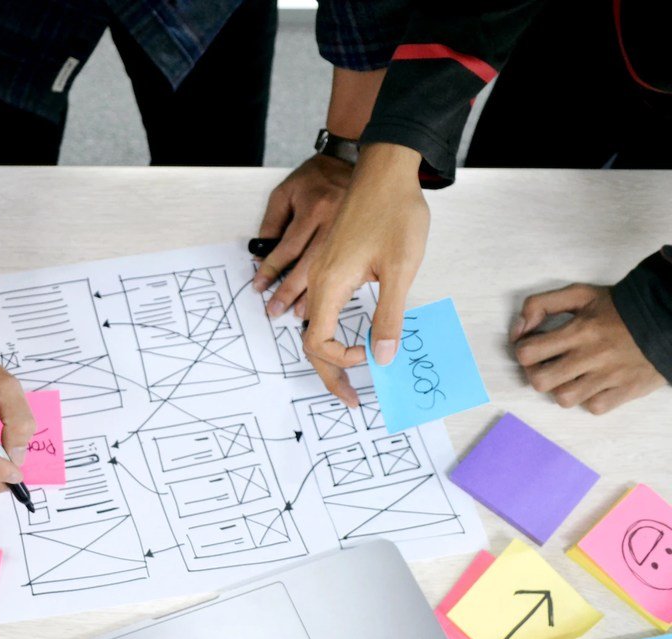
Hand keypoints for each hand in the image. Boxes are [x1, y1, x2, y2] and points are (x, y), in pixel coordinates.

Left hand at [252, 154, 353, 319]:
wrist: (355, 162)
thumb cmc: (316, 178)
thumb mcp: (285, 192)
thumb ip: (272, 223)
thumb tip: (262, 256)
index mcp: (314, 208)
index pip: (287, 248)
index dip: (271, 270)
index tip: (259, 286)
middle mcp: (335, 221)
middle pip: (309, 265)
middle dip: (290, 291)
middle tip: (275, 311)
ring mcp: (354, 231)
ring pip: (331, 270)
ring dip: (314, 295)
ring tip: (300, 313)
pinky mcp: (365, 237)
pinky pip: (350, 267)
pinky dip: (339, 286)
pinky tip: (330, 299)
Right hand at [302, 144, 428, 406]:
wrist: (386, 169)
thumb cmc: (395, 212)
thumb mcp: (401, 269)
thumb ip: (388, 316)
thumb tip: (382, 357)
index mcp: (331, 284)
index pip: (318, 342)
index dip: (340, 361)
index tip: (369, 358)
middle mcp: (319, 280)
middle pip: (308, 340)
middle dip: (327, 373)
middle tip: (348, 398)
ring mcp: (322, 271)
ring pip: (311, 324)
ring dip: (325, 354)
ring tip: (343, 375)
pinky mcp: (330, 262)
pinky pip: (318, 306)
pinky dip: (327, 330)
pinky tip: (345, 337)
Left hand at [512, 283, 665, 413]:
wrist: (667, 319)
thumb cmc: (619, 308)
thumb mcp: (579, 294)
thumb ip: (541, 303)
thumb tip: (519, 328)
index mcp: (579, 330)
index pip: (527, 352)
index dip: (523, 350)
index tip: (533, 346)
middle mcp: (592, 355)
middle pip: (540, 381)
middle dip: (536, 373)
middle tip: (546, 365)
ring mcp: (610, 376)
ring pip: (564, 399)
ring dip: (561, 389)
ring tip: (569, 376)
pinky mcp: (626, 390)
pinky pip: (594, 407)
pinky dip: (589, 399)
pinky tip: (592, 385)